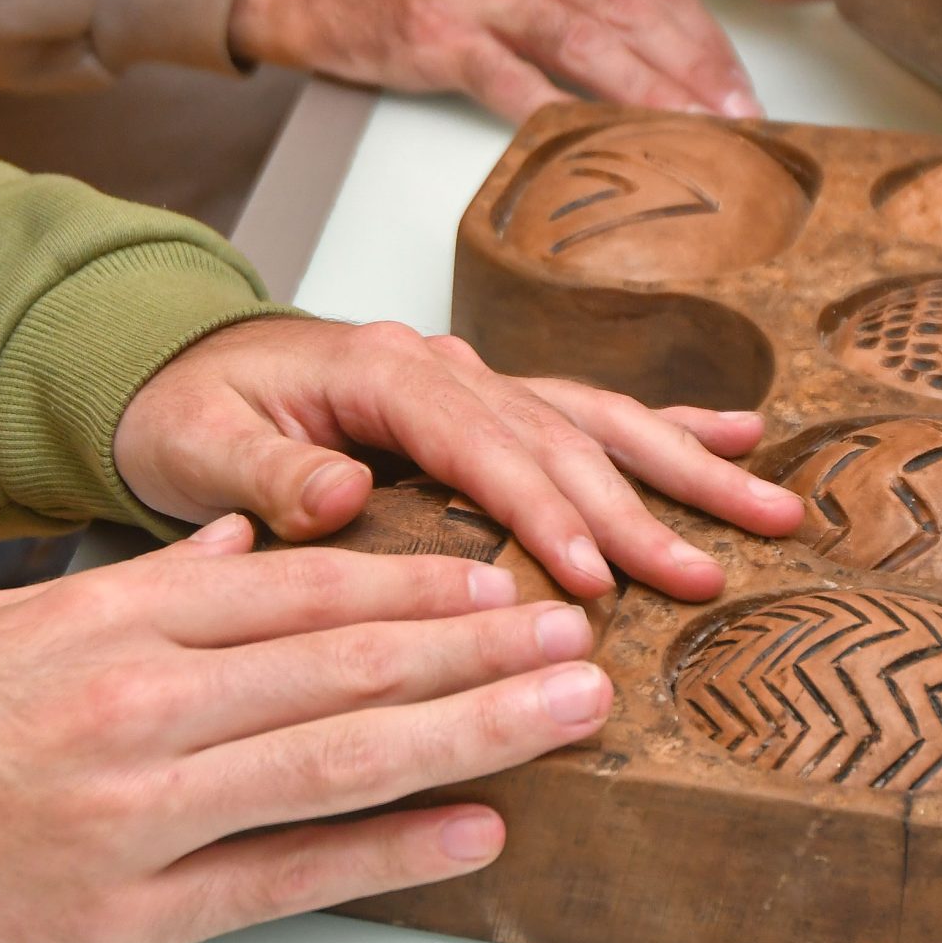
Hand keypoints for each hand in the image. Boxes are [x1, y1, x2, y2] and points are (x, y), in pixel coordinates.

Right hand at [0, 517, 609, 942]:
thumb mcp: (10, 619)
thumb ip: (140, 585)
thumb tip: (240, 544)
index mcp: (114, 621)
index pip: (300, 590)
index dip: (415, 585)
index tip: (500, 579)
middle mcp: (143, 704)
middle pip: (346, 665)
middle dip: (480, 649)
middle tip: (578, 635)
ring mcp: (143, 812)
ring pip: (340, 759)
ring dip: (473, 733)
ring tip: (566, 711)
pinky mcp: (129, 913)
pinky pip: (285, 876)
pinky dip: (390, 854)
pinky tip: (475, 835)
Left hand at [113, 316, 802, 599]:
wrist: (169, 365)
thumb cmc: (182, 406)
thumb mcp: (195, 443)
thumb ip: (264, 473)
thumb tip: (338, 494)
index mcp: (381, 372)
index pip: (482, 446)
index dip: (543, 512)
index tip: (595, 577)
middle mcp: (442, 366)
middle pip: (560, 436)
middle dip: (643, 506)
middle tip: (706, 576)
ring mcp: (473, 380)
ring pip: (597, 419)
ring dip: (686, 464)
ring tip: (771, 507)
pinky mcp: (485, 404)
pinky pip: (587, 410)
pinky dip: (665, 422)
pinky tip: (738, 434)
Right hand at [228, 0, 759, 121]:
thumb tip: (652, 36)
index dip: (703, 33)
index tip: (739, 83)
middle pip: (630, 7)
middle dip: (695, 69)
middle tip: (739, 121)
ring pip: (586, 42)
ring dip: (648, 95)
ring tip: (693, 137)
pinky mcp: (438, 34)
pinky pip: (513, 81)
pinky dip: (562, 114)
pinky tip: (600, 143)